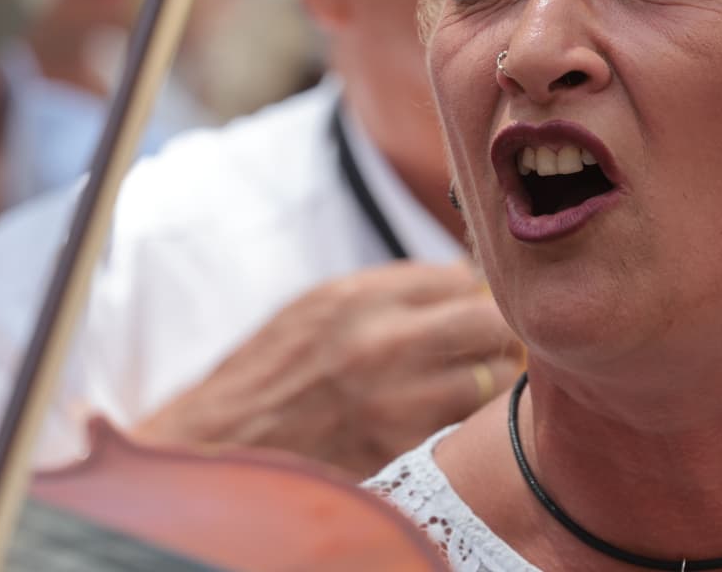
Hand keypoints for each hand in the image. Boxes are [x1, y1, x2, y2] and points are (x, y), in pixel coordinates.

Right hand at [133, 261, 521, 478]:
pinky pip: (464, 423)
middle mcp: (382, 341)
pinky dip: (465, 415)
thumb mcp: (316, 306)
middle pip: (487, 320)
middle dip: (496, 328)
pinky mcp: (402, 445)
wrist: (226, 439)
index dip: (471, 290)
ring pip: (491, 377)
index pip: (456, 275)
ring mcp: (397, 398)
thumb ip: (386, 292)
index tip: (470, 302)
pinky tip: (443, 412)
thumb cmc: (271, 370)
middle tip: (489, 340)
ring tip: (467, 379)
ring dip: (489, 377)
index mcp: (357, 296)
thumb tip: (460, 282)